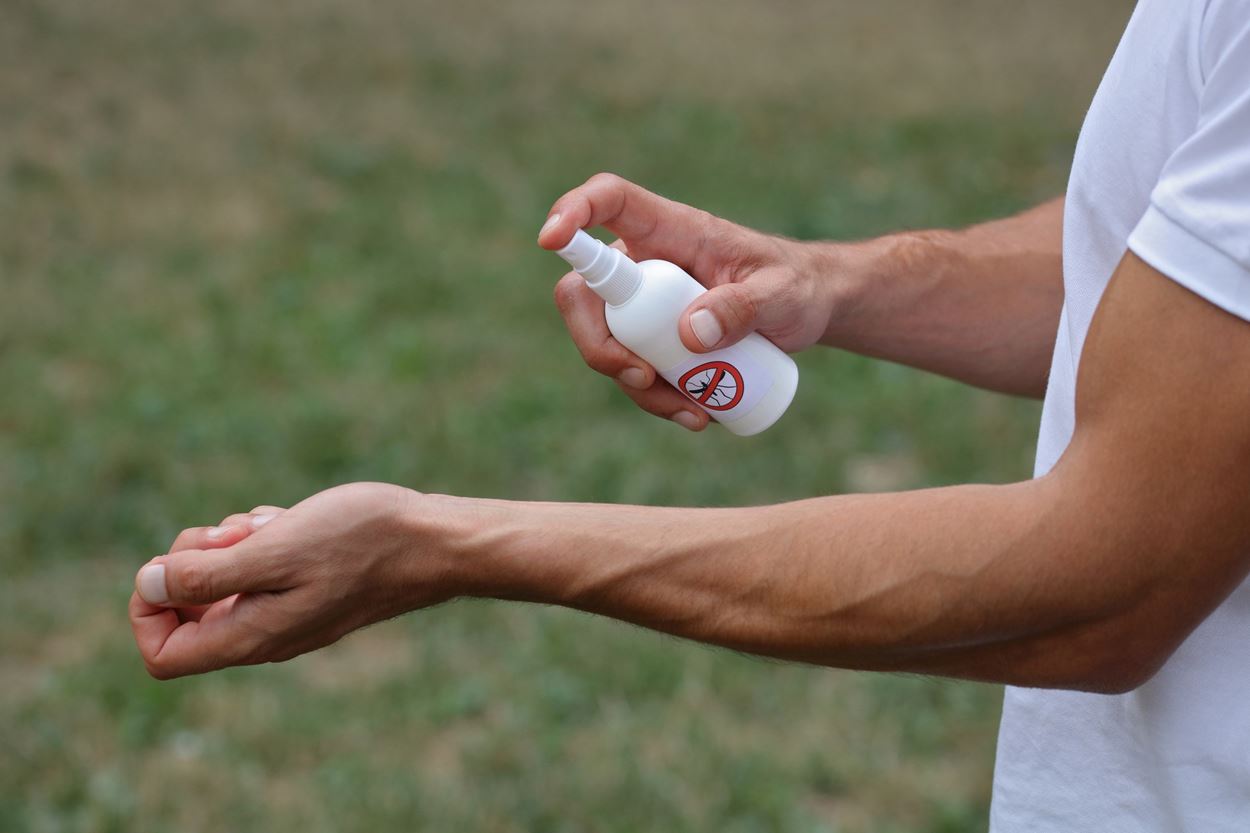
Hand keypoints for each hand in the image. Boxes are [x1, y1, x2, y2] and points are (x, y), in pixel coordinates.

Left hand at [129, 482, 445, 678]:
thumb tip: (148, 584)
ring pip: (227, 583)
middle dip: (193, 563)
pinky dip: (264, 539)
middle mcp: (267, 634)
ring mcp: (291, 613)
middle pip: (190, 614)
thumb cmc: (360, 542)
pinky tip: (293, 519)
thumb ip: (205, 575)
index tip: (178, 564)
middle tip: (230, 534)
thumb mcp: (273, 550)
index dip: (150, 607)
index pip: (163, 652)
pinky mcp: (312, 589)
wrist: (436, 543)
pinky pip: (263, 568)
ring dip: (232, 544)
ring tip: (272, 523)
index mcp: (251, 636)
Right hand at [538, 173, 836, 429]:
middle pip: (584, 292)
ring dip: (636, 385)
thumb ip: (742, 307)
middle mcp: (646, 261)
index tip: (551, 239)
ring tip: (695, 412)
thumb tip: (689, 333)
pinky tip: (696, 415)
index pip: (609, 201)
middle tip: (642, 379)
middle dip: (599, 344)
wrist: (809, 310)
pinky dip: (655, 399)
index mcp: (672, 229)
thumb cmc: (796, 286)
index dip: (573, 211)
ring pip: (606, 342)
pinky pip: (632, 370)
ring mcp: (645, 302)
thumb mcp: (782, 295)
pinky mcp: (654, 337)